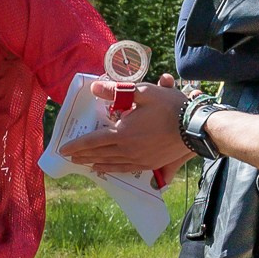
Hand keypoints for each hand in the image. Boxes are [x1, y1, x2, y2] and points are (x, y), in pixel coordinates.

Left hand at [62, 77, 194, 174]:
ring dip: (96, 163)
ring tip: (85, 164)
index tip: (64, 148)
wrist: (194, 127)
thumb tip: (94, 88)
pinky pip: (125, 168)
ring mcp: (139, 159)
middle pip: (100, 154)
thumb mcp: (143, 92)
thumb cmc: (170, 107)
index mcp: (123, 133)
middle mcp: (127, 149)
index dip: (77, 144)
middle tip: (70, 157)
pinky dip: (113, 169)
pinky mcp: (150, 164)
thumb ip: (117, 91)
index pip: (93, 140)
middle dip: (83, 155)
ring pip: (111, 163)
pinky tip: (107, 169)